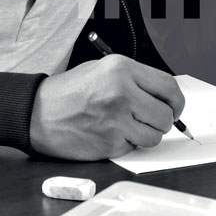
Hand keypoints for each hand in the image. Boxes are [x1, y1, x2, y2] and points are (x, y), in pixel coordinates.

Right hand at [29, 55, 183, 159]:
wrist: (38, 113)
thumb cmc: (70, 91)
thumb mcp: (104, 69)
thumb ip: (135, 79)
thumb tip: (164, 96)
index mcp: (122, 69)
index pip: (168, 86)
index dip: (176, 101)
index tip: (175, 108)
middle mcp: (122, 92)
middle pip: (166, 114)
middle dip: (164, 120)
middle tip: (153, 120)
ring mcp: (116, 120)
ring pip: (155, 135)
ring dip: (148, 134)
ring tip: (130, 126)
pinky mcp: (109, 143)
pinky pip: (134, 147)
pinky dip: (129, 143)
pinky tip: (113, 133)